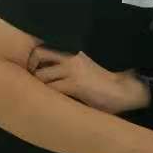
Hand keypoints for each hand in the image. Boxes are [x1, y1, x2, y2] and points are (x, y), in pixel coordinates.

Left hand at [26, 47, 145, 113]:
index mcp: (71, 52)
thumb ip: (66, 68)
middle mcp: (69, 57)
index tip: (30, 70)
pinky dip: (47, 98)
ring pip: (42, 75)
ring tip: (37, 96)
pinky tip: (48, 104)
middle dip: (31, 70)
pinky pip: (52, 90)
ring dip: (37, 86)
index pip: (43, 48)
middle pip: (38, 55)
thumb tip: (45, 75)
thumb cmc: (102, 83)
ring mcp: (72, 70)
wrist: (123, 90)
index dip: (33, 59)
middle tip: (29, 83)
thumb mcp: (82, 68)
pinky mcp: (75, 85)